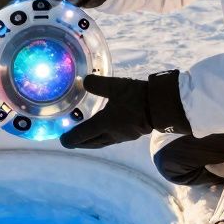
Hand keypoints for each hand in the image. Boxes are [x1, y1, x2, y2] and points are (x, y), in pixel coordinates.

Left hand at [60, 71, 190, 148]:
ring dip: (91, 142)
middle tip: (70, 141)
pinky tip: (104, 133)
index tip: (62, 141)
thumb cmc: (138, 96)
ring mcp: (122, 136)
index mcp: (105, 124)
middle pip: (91, 142)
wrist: (161, 106)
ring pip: (101, 143)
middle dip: (79, 143)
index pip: (82, 134)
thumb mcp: (116, 86)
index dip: (70, 138)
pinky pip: (110, 140)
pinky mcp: (130, 134)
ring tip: (84, 140)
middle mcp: (112, 133)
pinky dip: (101, 139)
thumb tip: (82, 81)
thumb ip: (97, 84)